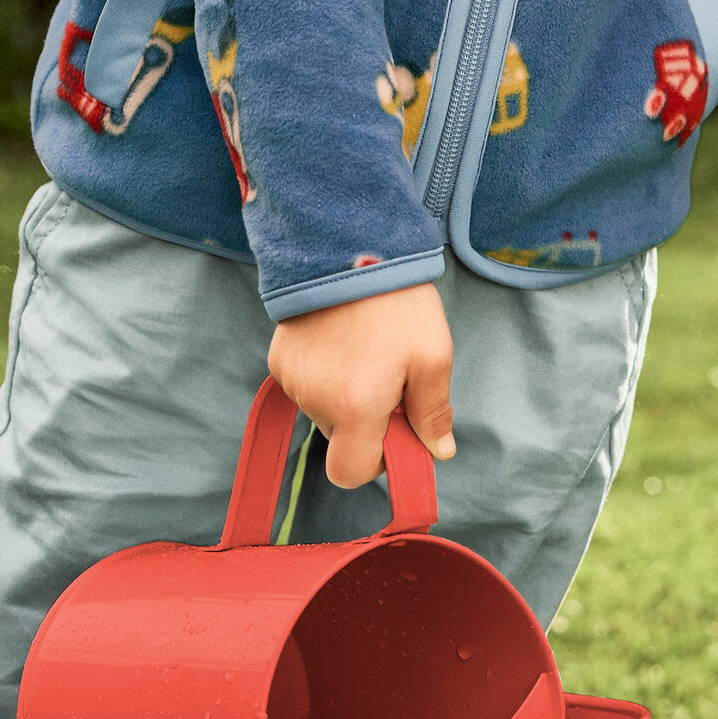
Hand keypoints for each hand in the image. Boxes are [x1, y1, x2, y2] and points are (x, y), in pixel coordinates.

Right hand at [266, 281, 455, 487]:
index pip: (350, 473)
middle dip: (365, 421)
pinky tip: (342, 340)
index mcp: (356, 409)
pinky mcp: (279, 359)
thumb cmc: (396, 303)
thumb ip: (434, 411)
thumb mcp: (432, 355)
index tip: (396, 432)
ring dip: (344, 396)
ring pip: (322, 410)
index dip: (375, 463)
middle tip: (389, 379)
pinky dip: (324, 375)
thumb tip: (438, 451)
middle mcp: (315, 401)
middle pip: (340, 438)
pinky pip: (305, 386)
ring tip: (365, 350)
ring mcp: (292, 380)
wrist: (346, 245)